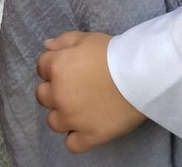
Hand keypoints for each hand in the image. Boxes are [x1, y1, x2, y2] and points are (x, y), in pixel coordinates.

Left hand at [35, 31, 144, 153]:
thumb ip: (64, 41)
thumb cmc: (114, 53)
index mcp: (57, 68)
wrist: (140, 75)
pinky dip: (76, 137)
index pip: (41, 68)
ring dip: (63, 115)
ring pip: (53, 121)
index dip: (55, 66)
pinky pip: (71, 144)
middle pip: (43, 96)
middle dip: (54, 90)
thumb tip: (47, 47)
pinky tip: (86, 128)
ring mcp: (72, 118)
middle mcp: (58, 95)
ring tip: (81, 109)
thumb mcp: (87, 38)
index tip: (69, 68)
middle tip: (74, 88)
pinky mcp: (88, 136)